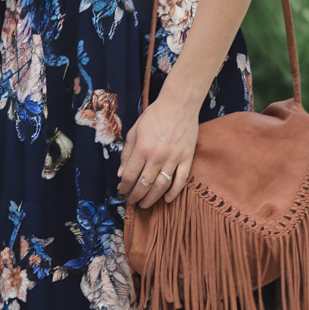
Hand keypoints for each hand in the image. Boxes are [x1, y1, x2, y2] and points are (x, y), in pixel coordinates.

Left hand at [117, 90, 198, 209]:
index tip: (121, 193)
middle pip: (144, 184)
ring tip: (145, 204)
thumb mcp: (134, 131)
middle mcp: (157, 156)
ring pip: (161, 186)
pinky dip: (174, 192)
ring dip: (152, 198)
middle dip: (136, 196)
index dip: (124, 187)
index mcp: (142, 149)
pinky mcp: (187, 158)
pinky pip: (181, 180)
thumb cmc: (154, 115)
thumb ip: (127, 153)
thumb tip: (121, 173)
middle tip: (132, 202)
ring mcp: (174, 158)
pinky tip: (167, 199)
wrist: (179, 104)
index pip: (130, 175)